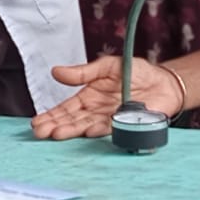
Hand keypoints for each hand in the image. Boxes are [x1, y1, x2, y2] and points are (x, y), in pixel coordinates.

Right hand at [30, 56, 181, 139]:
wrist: (163, 82)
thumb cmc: (135, 71)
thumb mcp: (106, 66)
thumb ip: (82, 71)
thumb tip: (56, 71)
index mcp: (88, 96)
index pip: (65, 108)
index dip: (50, 115)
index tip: (36, 122)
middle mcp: (95, 111)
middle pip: (71, 120)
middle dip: (54, 126)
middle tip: (39, 132)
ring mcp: (109, 119)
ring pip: (85, 127)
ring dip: (71, 131)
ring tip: (55, 134)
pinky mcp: (124, 124)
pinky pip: (109, 128)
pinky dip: (98, 130)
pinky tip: (86, 132)